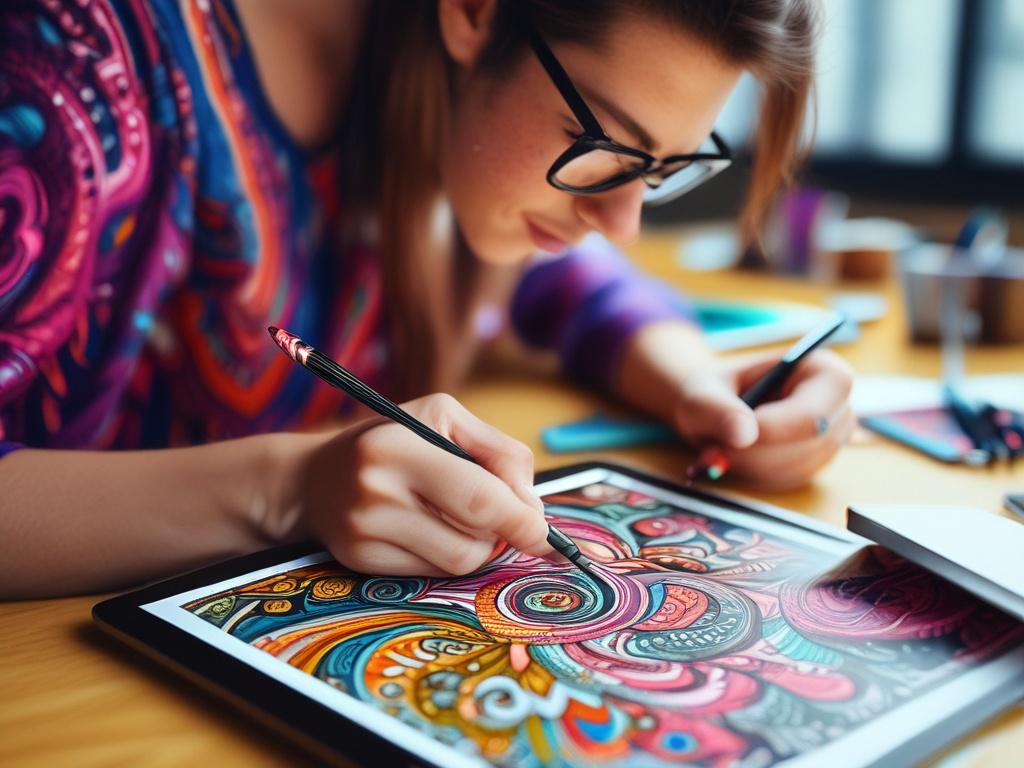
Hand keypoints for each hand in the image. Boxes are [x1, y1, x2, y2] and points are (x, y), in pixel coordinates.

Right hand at [297, 393, 552, 576]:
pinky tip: (429, 529)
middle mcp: (376, 490)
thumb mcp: (444, 418)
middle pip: (473, 541)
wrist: (315, 478)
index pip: (479, 499)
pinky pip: (432, 574)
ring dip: (478, 545)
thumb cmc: (394, 440)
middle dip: (505, 534)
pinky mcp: (360, 561)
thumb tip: (531, 507)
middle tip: (513, 521)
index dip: (522, 520)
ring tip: (460, 516)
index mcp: (398, 445)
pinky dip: (446, 555)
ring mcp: (364, 532)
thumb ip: (498, 452)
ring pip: (458, 563)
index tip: (544, 531)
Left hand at [618, 321, 854, 489]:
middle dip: (756, 452)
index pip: (814, 412)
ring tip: (725, 444)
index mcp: (822, 372)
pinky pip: (790, 481)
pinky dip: (757, 476)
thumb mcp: (701, 395)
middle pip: (807, 445)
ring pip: (797, 468)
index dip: (774, 430)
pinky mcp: (816, 464)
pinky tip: (740, 457)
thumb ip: (717, 410)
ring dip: (753, 466)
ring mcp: (831, 438)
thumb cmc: (709, 393)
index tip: (737, 436)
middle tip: (717, 446)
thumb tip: (744, 434)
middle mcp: (837, 406)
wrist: (709, 411)